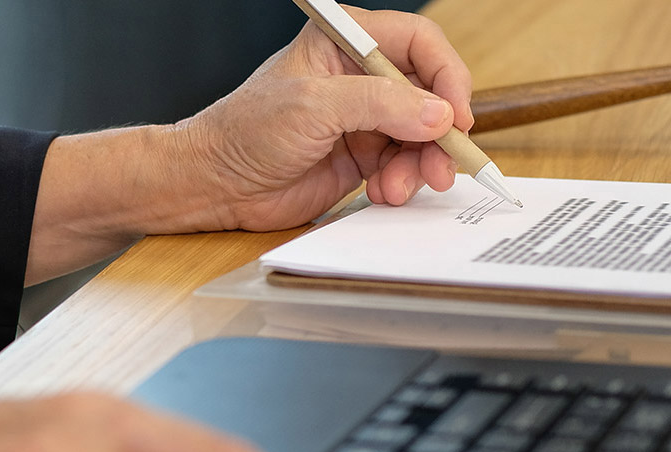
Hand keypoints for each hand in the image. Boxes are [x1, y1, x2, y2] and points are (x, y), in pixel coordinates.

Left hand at [174, 6, 474, 230]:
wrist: (215, 183)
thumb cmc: (245, 131)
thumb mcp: (313, 107)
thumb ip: (378, 104)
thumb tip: (437, 113)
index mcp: (346, 41)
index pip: (419, 43)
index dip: (446, 76)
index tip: (455, 114)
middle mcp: (361, 75)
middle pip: (430, 92)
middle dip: (440, 131)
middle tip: (442, 163)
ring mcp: (364, 117)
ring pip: (423, 134)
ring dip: (421, 162)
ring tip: (398, 186)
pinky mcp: (363, 155)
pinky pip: (405, 164)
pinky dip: (404, 180)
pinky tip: (382, 192)